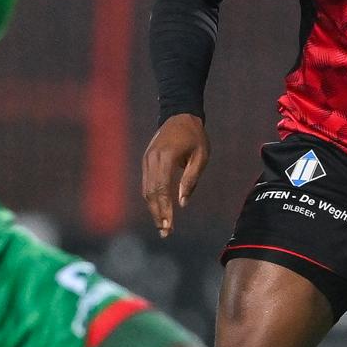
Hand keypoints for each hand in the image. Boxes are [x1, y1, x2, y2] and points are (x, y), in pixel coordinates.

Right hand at [142, 114, 209, 237]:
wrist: (179, 114)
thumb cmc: (195, 136)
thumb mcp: (200, 157)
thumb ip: (190, 179)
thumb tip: (182, 203)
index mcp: (165, 158)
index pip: (162, 190)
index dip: (164, 209)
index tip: (169, 225)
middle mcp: (151, 160)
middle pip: (150, 193)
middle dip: (157, 214)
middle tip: (165, 232)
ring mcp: (146, 160)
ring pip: (146, 190)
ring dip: (153, 209)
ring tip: (162, 225)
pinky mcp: (146, 161)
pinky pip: (146, 184)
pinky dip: (151, 199)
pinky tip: (159, 210)